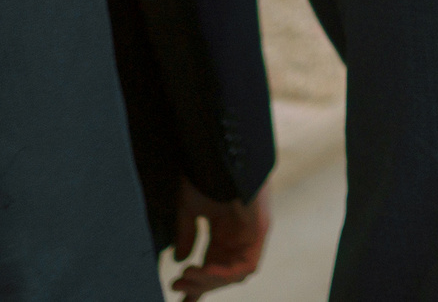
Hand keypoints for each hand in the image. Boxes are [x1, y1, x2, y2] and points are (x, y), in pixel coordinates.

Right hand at [171, 179, 270, 294]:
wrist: (220, 149)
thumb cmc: (206, 172)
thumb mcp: (190, 208)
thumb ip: (186, 235)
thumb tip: (181, 260)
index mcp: (221, 232)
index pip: (209, 266)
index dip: (195, 286)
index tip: (177, 297)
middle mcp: (236, 236)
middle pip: (220, 274)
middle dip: (198, 285)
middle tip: (177, 285)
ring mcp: (249, 234)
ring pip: (233, 273)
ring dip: (210, 281)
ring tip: (187, 277)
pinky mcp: (260, 231)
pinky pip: (247, 265)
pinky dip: (226, 273)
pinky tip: (206, 271)